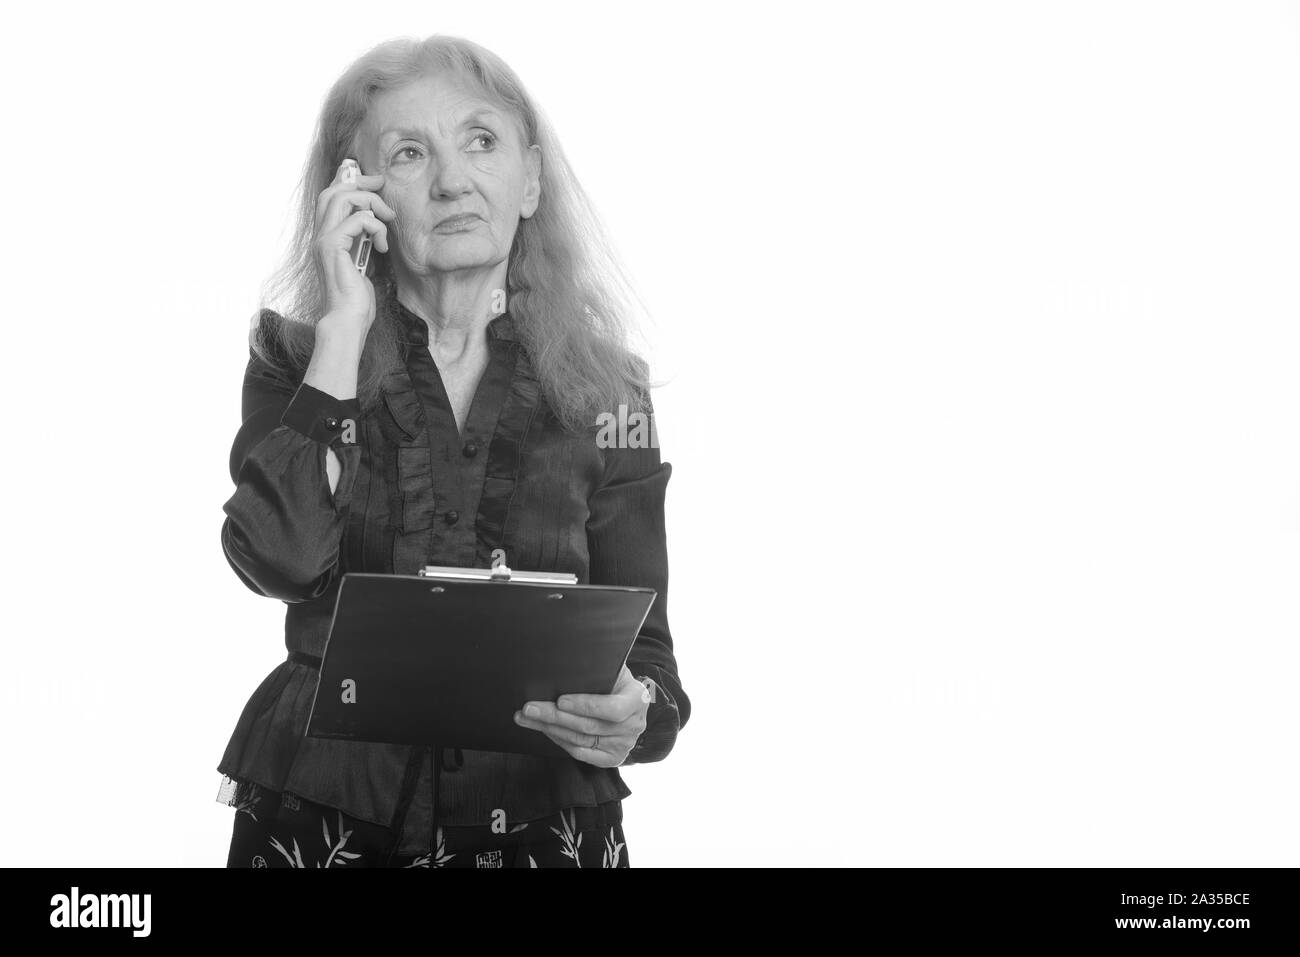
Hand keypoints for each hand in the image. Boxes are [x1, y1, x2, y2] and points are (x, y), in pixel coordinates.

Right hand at [312, 158, 395, 336]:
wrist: (348, 320)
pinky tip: (383, 246)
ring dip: (371, 202)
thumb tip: (374, 226)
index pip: (330, 197)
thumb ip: (362, 242)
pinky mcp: (333, 247)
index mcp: (326, 237)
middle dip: (360, 182)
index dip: (348, 180)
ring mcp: (323, 240)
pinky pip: (358, 219)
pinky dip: (376, 227)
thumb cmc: (356, 299)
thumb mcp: (362, 263)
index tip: (372, 180)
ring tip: (388, 219)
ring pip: (343, 197)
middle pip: (333, 191)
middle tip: (382, 184)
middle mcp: (320, 235)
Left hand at [514, 665, 652, 767]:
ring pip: (580, 740)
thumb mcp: (612, 668)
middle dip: (555, 716)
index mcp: (638, 698)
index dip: (585, 706)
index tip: (560, 700)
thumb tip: (562, 658)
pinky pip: (580, 753)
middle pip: (589, 726)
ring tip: (527, 717)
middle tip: (529, 708)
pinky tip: (543, 729)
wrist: (626, 701)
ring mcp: (624, 744)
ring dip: (549, 728)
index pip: (613, 709)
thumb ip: (597, 666)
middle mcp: (635, 725)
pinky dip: (559, 740)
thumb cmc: (613, 680)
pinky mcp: (612, 758)